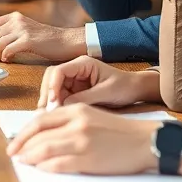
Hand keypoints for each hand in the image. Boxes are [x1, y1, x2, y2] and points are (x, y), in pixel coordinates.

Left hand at [0, 12, 85, 62]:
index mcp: (13, 16)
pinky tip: (8, 59)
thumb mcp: (25, 30)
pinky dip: (4, 56)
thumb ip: (10, 32)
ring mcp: (22, 29)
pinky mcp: (28, 40)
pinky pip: (7, 49)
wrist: (65, 41)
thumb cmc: (45, 39)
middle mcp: (16, 20)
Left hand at [7, 104, 159, 174]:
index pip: (40, 119)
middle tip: (13, 154)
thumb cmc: (119, 132)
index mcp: (77, 109)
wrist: (145, 141)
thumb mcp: (92, 116)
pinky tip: (41, 169)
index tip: (15, 142)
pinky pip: (59, 164)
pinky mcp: (89, 159)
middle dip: (21, 145)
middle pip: (39, 134)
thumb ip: (69, 122)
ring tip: (24, 162)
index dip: (23, 132)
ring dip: (30, 157)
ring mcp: (82, 141)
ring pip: (45, 149)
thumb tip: (43, 136)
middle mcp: (77, 122)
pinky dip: (46, 167)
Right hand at [38, 56, 160, 109]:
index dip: (52, 86)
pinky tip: (57, 117)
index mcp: (83, 64)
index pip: (59, 71)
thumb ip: (85, 98)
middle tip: (47, 111)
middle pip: (51, 78)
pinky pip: (60, 97)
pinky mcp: (75, 91)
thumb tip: (63, 106)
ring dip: (50, 101)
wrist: (134, 90)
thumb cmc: (124, 87)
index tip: (53, 102)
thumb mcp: (106, 93)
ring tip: (50, 116)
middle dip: (48, 94)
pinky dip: (57, 106)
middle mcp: (75, 70)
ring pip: (53, 88)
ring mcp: (73, 80)